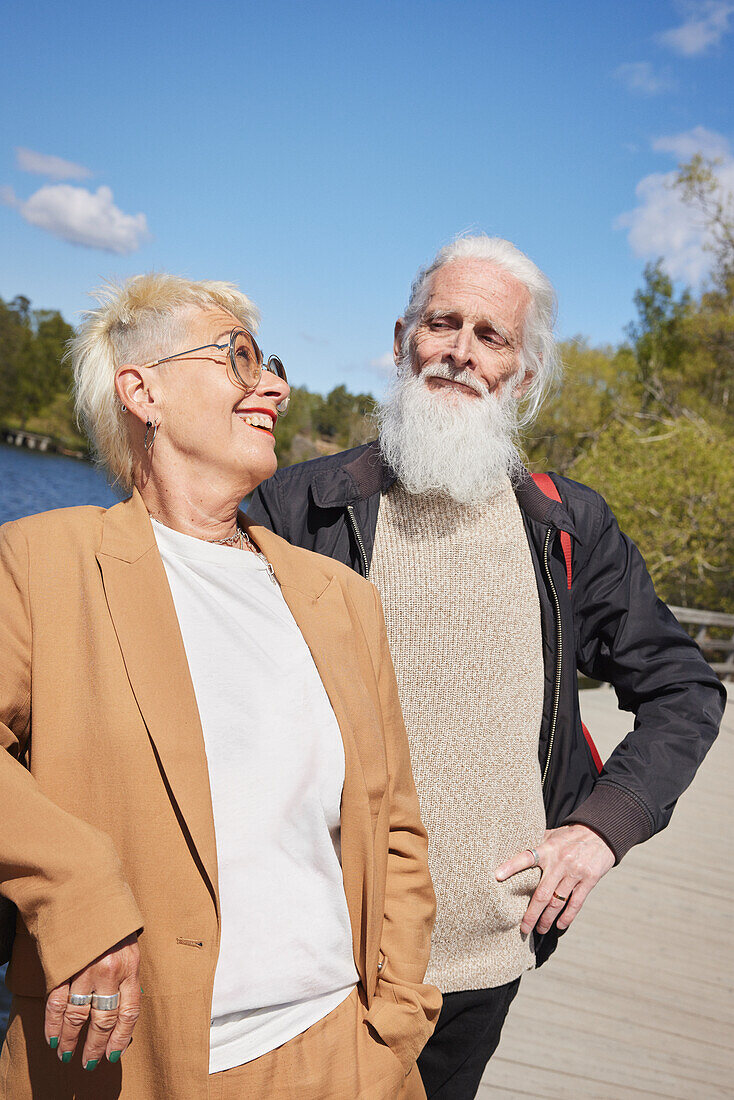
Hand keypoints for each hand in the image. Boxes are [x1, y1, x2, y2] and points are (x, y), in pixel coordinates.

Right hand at [44, 933, 140, 1069]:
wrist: (91, 896)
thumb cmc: (114, 927)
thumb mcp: (131, 950)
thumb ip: (128, 980)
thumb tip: (123, 1016)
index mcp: (131, 967)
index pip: (129, 1013)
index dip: (120, 1039)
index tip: (113, 1056)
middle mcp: (109, 971)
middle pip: (103, 1019)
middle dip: (95, 1046)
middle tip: (89, 1063)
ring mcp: (85, 969)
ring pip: (77, 1015)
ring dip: (70, 1039)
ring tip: (66, 1055)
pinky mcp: (64, 965)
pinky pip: (56, 1002)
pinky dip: (53, 1024)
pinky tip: (52, 1038)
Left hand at [496, 824, 614, 935]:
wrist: (600, 834)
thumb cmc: (570, 835)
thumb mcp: (552, 835)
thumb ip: (536, 845)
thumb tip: (513, 850)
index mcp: (548, 848)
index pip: (526, 857)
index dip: (511, 866)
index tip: (496, 877)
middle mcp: (560, 862)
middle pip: (541, 893)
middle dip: (531, 914)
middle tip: (523, 928)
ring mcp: (575, 872)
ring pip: (558, 902)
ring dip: (547, 919)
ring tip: (540, 929)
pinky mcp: (589, 880)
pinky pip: (576, 903)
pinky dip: (567, 916)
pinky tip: (560, 925)